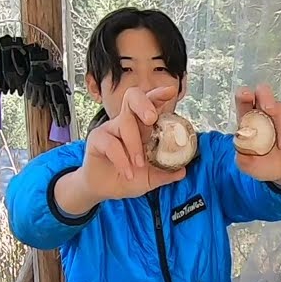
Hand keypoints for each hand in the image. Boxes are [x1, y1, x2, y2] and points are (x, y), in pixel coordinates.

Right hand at [55, 86, 184, 213]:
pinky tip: (127, 173)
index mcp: (142, 126)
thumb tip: (183, 170)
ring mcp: (111, 128)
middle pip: (133, 97)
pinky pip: (111, 143)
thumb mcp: (151, 178)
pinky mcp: (97, 139)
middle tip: (151, 118)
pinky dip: (122, 160)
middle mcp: (126, 122)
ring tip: (139, 165)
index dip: (159, 95)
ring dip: (134, 144)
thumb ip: (166, 173)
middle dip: (144, 104)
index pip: (151, 103)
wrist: (104, 189)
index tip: (170, 91)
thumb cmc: (128, 177)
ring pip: (124, 122)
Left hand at [233, 84, 280, 186]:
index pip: (243, 99)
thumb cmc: (260, 163)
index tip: (246, 96)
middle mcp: (263, 111)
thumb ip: (243, 155)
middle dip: (266, 97)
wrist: (280, 173)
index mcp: (246, 116)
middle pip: (263, 92)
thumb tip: (241, 145)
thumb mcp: (247, 164)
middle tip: (268, 108)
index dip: (244, 94)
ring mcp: (279, 115)